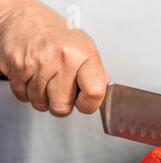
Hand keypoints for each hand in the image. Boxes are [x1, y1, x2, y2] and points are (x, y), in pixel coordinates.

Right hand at [0, 0, 108, 115]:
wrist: (24, 17)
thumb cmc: (56, 34)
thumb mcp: (85, 48)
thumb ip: (96, 73)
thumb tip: (103, 92)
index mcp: (84, 54)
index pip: (95, 91)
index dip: (89, 104)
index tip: (85, 101)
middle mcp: (62, 58)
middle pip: (62, 107)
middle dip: (62, 104)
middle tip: (62, 90)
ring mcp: (38, 63)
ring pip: (41, 104)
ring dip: (43, 98)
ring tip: (46, 79)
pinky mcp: (18, 67)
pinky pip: (24, 96)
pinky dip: (27, 92)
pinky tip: (33, 77)